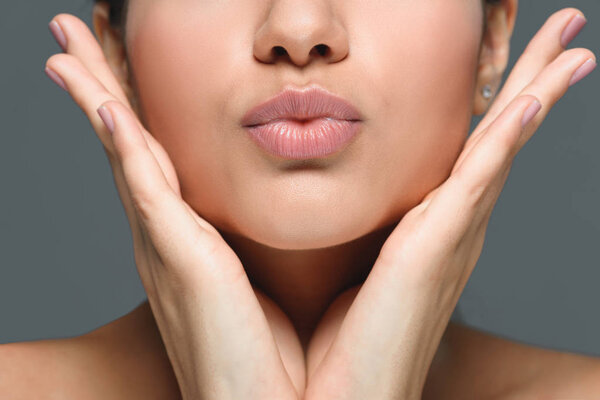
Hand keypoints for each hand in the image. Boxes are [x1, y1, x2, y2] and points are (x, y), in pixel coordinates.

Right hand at [44, 13, 305, 399]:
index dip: (135, 107)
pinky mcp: (177, 258)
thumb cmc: (278, 353)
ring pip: (123, 149)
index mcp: (191, 239)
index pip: (158, 156)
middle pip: (128, 141)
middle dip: (101, 82)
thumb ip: (266, 238)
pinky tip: (101, 101)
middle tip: (79, 32)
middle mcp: (168, 236)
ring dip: (95, 91)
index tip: (124, 63)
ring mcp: (166, 245)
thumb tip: (287, 209)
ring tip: (67, 42)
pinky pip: (141, 184)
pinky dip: (119, 140)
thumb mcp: (271, 278)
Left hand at [304, 7, 595, 399]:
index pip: (467, 156)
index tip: (510, 69)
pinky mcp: (436, 249)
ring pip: (501, 148)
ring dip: (535, 92)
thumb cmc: (330, 340)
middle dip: (533, 84)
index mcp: (426, 232)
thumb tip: (316, 194)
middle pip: (498, 141)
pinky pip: (481, 179)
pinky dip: (508, 137)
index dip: (495, 110)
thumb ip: (341, 225)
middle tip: (565, 36)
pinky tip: (531, 99)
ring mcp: (450, 238)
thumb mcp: (336, 264)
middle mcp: (450, 231)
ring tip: (570, 45)